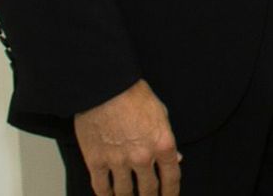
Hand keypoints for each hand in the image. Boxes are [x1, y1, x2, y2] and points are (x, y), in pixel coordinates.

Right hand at [72, 79, 181, 195]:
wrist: (105, 88)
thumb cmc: (134, 95)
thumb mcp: (161, 113)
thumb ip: (167, 139)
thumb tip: (176, 158)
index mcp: (163, 144)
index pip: (172, 178)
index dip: (172, 192)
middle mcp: (142, 157)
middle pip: (149, 190)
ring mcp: (118, 162)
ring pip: (124, 193)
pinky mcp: (96, 162)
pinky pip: (101, 187)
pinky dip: (105, 195)